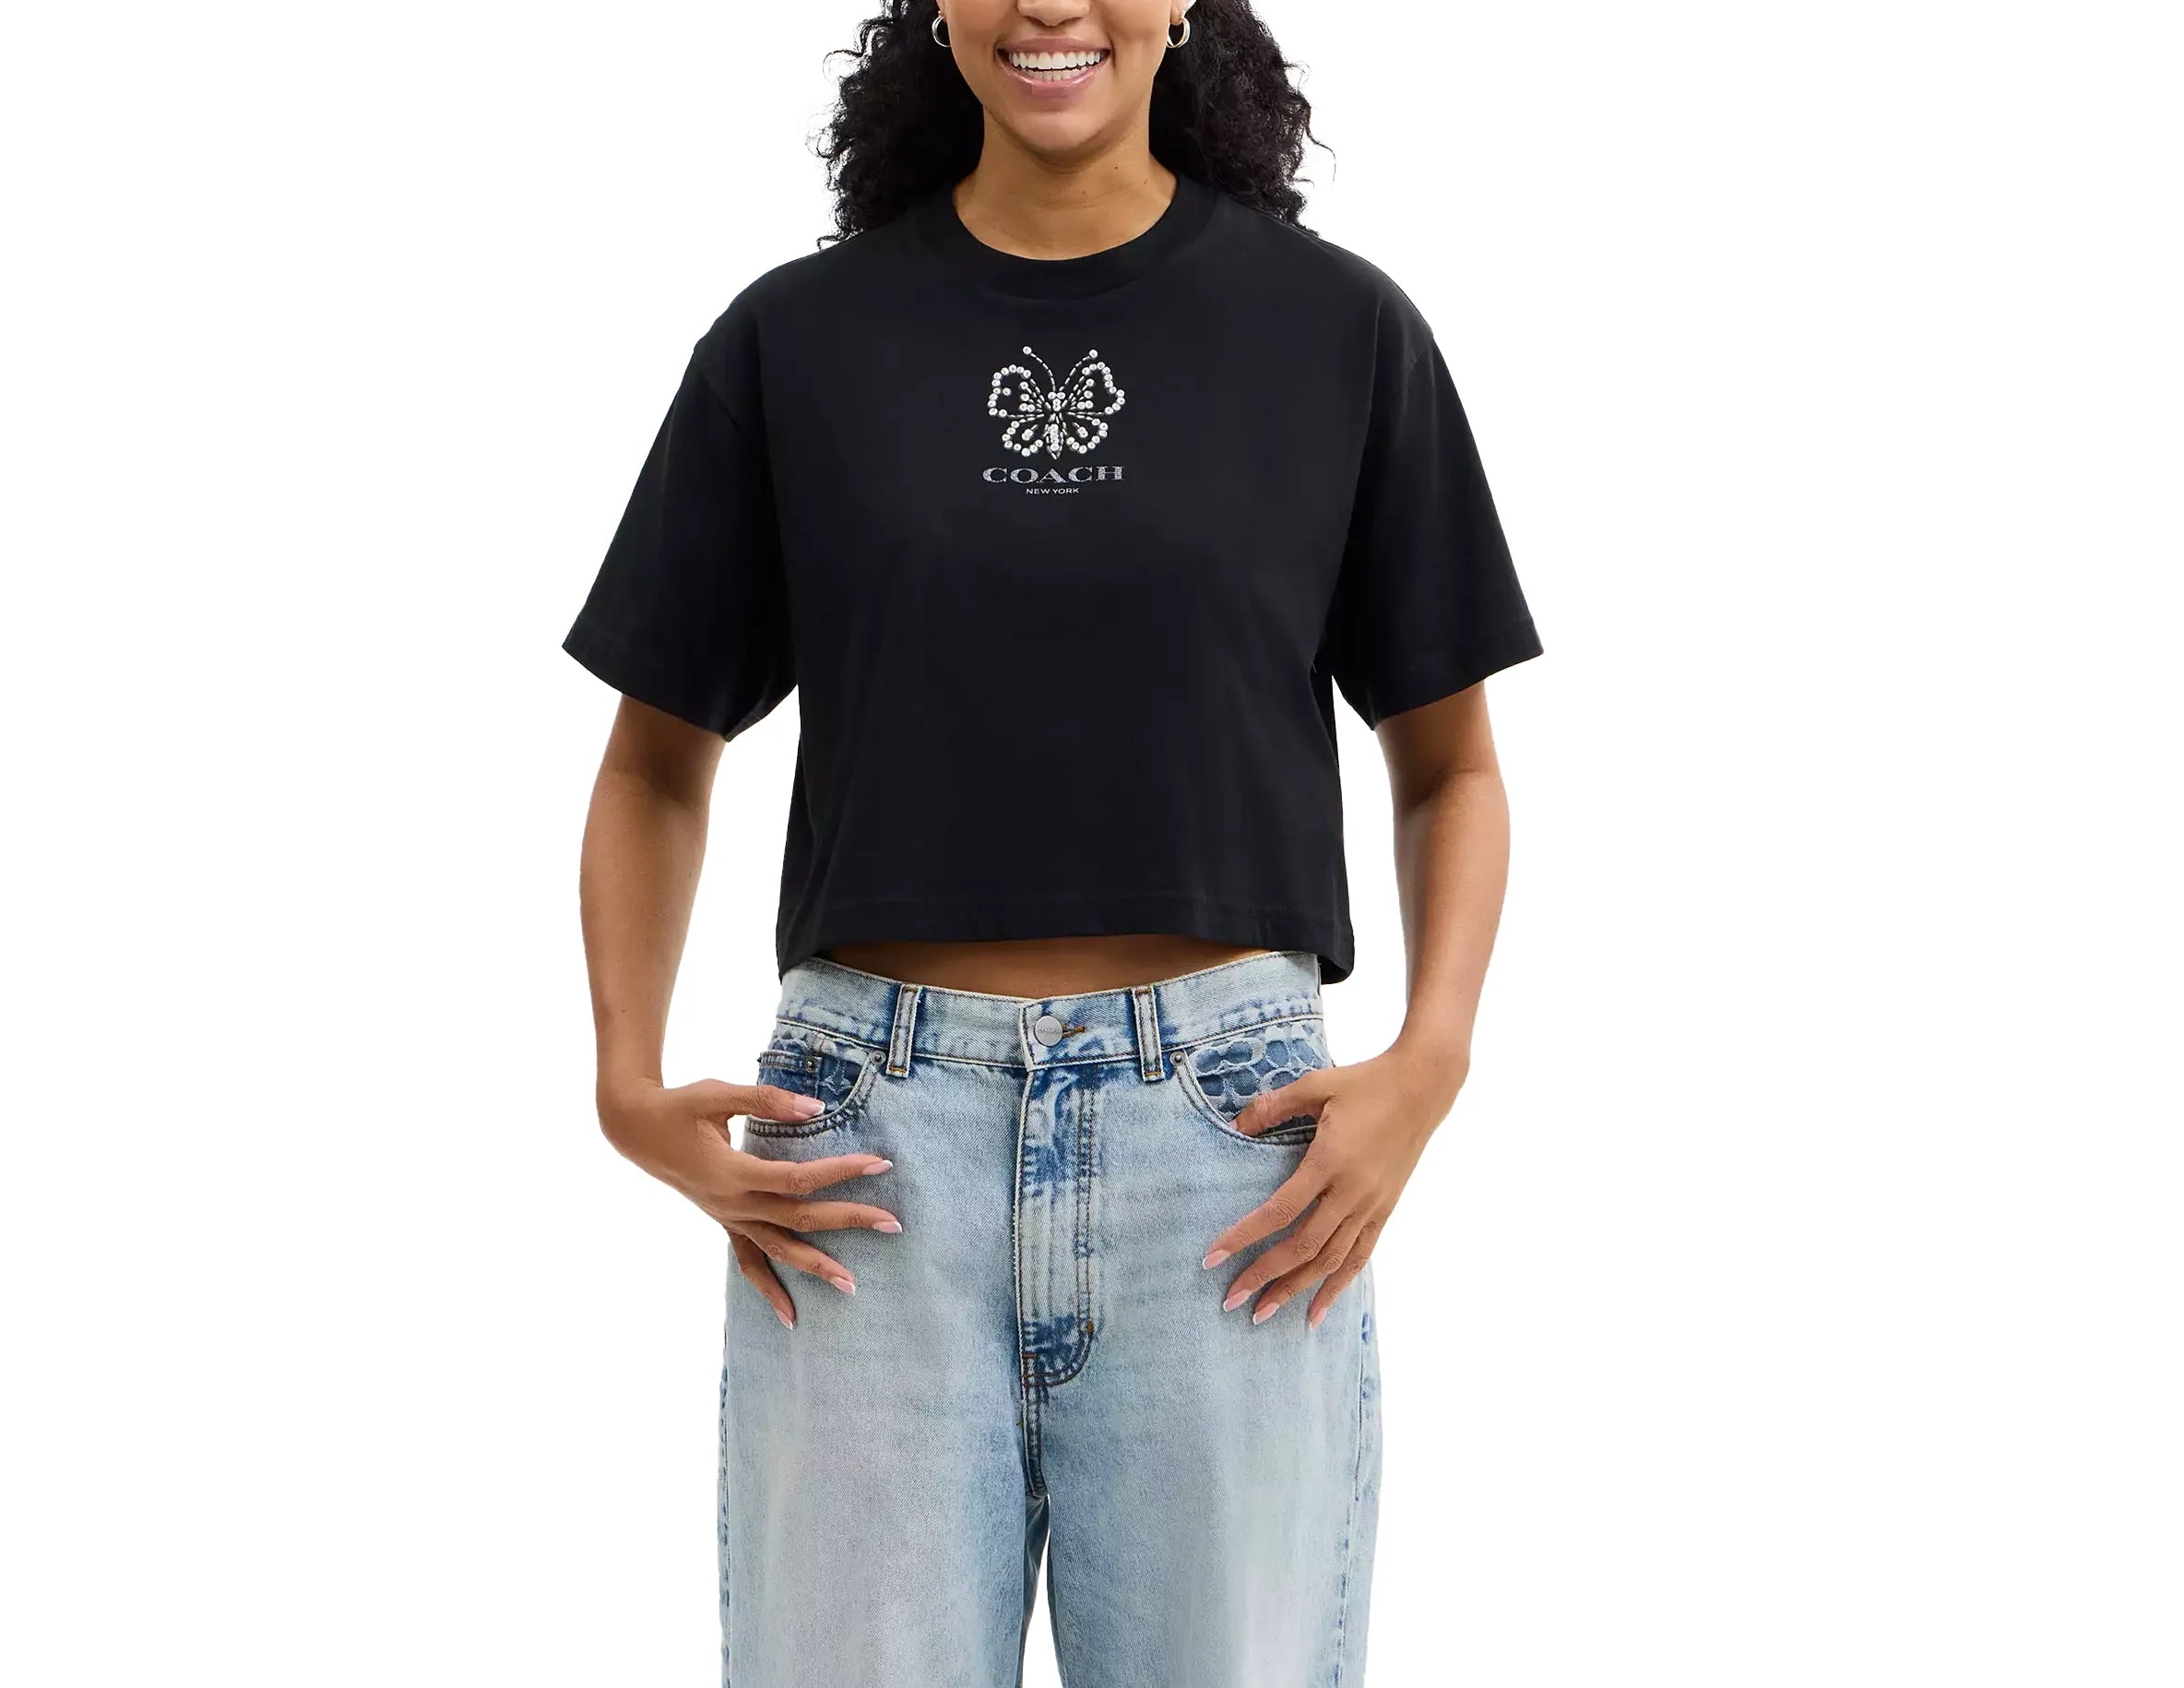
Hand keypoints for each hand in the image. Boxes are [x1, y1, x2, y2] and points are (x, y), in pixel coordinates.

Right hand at [597, 1076, 900, 1328]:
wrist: (635, 1129)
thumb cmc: (678, 1106)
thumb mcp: (718, 1093)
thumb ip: (767, 1100)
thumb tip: (817, 1108)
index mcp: (733, 1173)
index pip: (798, 1179)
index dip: (840, 1172)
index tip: (880, 1164)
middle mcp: (732, 1204)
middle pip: (799, 1219)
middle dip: (848, 1221)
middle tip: (893, 1224)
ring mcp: (727, 1218)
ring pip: (777, 1250)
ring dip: (815, 1267)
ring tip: (853, 1287)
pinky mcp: (724, 1221)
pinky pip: (749, 1262)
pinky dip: (769, 1290)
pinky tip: (790, 1317)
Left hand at [1199, 1041, 1466, 1328]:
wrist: (1424, 1086)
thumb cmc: (1365, 1082)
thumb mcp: (1315, 1085)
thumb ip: (1272, 1107)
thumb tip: (1234, 1126)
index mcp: (1330, 1161)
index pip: (1279, 1210)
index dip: (1244, 1236)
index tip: (1213, 1257)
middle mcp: (1352, 1191)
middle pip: (1303, 1246)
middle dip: (1264, 1276)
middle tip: (1230, 1299)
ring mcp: (1372, 1205)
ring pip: (1331, 1260)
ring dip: (1296, 1289)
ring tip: (1264, 1313)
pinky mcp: (1385, 1210)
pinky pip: (1359, 1257)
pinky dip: (1337, 1287)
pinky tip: (1317, 1312)